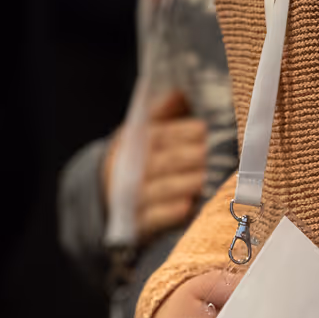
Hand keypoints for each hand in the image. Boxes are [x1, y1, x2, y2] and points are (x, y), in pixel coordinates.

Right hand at [104, 89, 206, 247]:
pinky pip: (151, 219)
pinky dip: (168, 214)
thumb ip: (164, 114)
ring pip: (157, 189)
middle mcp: (130, 168)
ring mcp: (131, 197)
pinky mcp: (136, 225)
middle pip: (160, 162)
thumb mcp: (146, 132)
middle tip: (210, 154)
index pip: (158, 134)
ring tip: (205, 179)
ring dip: (182, 184)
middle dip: (185, 157)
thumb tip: (180, 92)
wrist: (108, 197)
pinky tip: (187, 207)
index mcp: (135, 141)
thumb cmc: (142, 159)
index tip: (204, 129)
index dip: (181, 131)